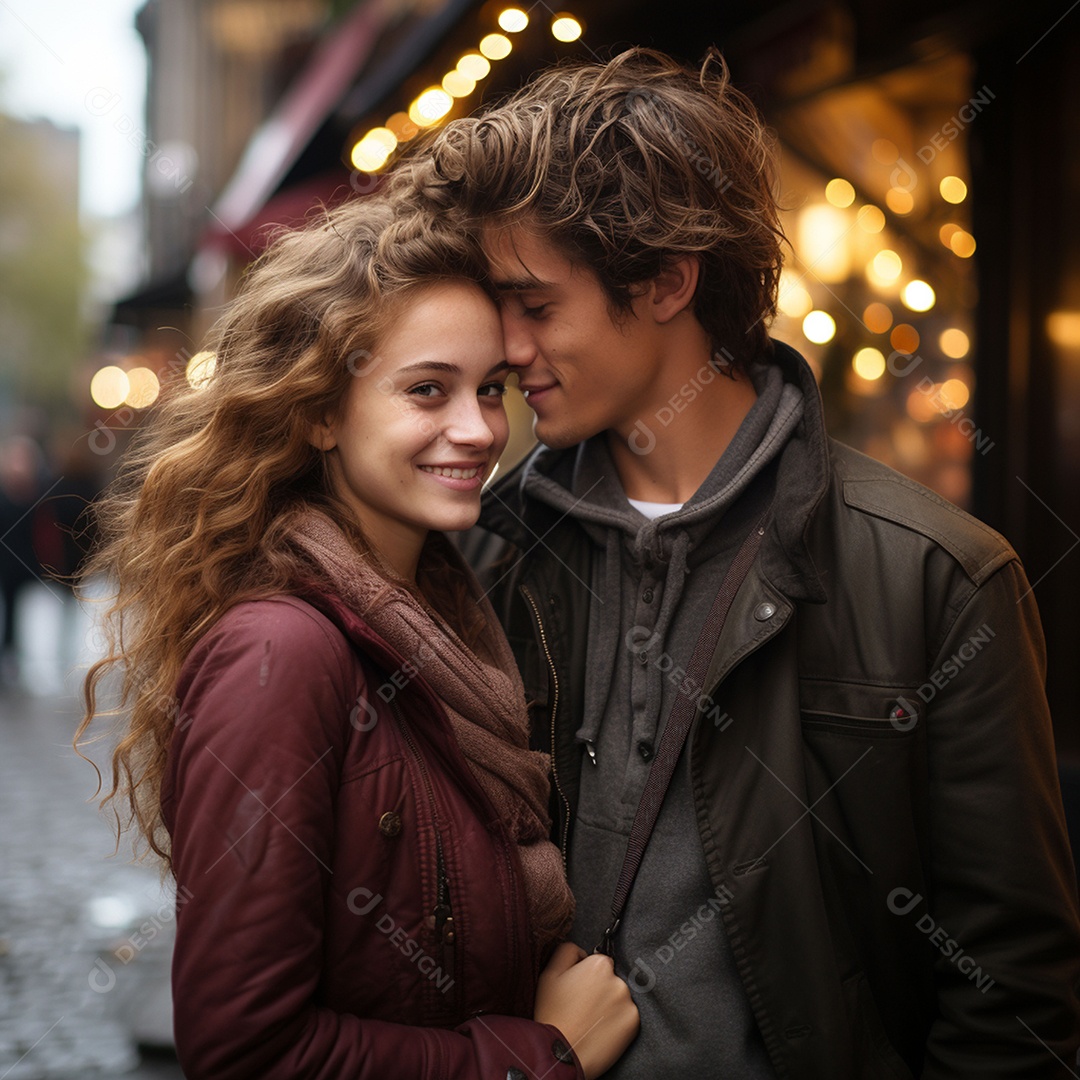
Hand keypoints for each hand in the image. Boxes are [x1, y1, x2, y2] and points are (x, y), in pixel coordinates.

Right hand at [534, 941, 639, 1078]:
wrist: (561, 1054)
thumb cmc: (553, 1013)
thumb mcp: (550, 973)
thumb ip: (567, 951)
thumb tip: (582, 951)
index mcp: (599, 964)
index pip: (599, 964)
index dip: (587, 976)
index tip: (578, 990)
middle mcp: (618, 980)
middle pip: (611, 980)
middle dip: (600, 990)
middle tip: (583, 1007)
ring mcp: (628, 1002)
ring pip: (619, 999)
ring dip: (609, 1006)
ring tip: (591, 1021)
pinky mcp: (633, 1023)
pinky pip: (626, 1017)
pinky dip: (617, 1022)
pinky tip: (600, 1030)